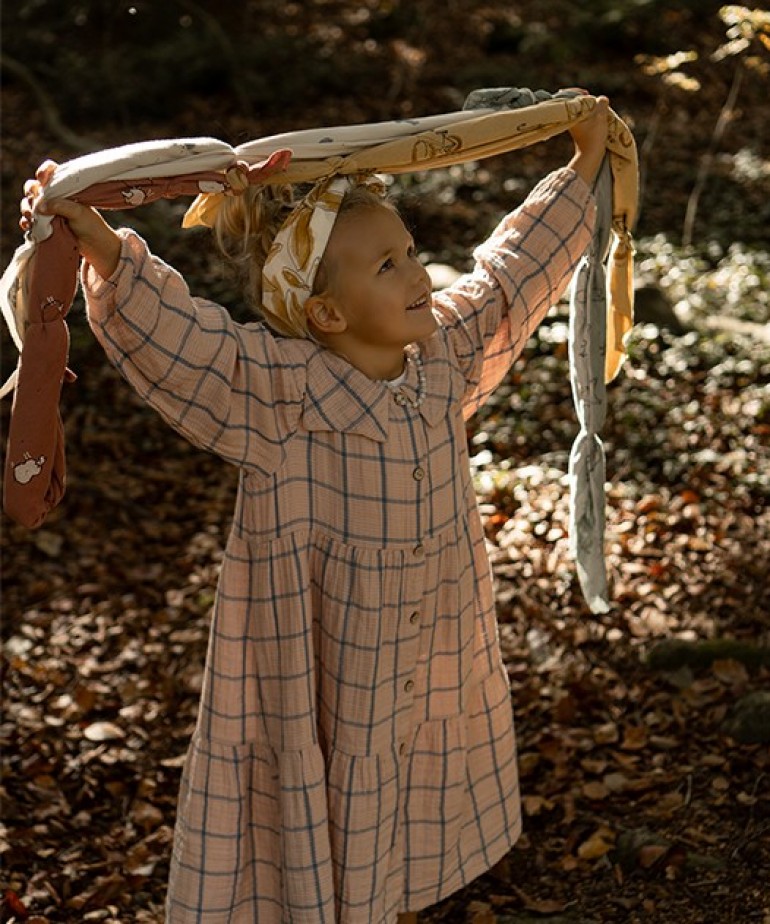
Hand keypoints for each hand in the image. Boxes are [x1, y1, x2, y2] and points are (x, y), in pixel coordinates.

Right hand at [20, 160, 121, 279]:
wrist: (95, 246)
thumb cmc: (91, 225)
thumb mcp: (78, 212)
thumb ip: (60, 206)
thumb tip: (38, 206)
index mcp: (64, 188)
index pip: (50, 171)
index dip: (44, 172)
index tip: (42, 179)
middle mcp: (53, 197)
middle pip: (34, 188)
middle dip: (31, 192)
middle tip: (34, 199)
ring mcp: (47, 211)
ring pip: (28, 203)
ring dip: (26, 208)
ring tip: (31, 215)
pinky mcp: (43, 225)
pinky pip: (29, 221)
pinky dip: (26, 222)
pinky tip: (28, 225)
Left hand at [567, 95, 609, 185]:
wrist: (590, 156)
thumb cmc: (593, 136)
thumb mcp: (600, 117)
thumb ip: (601, 104)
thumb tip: (601, 98)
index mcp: (570, 115)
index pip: (569, 97)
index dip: (578, 92)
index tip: (586, 93)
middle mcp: (569, 120)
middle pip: (574, 103)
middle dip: (583, 99)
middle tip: (590, 97)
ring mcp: (573, 126)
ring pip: (579, 110)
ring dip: (587, 107)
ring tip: (594, 106)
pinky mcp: (579, 131)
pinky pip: (582, 117)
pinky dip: (588, 114)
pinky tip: (595, 115)